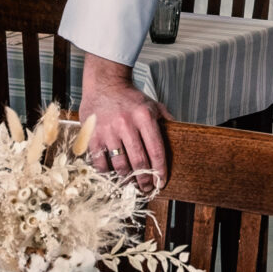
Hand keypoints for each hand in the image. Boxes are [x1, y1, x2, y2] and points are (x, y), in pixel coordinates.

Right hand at [79, 54, 169, 188]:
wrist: (104, 83)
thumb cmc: (129, 97)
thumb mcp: (152, 104)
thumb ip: (166, 120)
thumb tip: (180, 134)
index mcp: (144, 117)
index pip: (156, 151)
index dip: (160, 170)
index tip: (161, 182)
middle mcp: (126, 124)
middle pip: (139, 162)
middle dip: (144, 180)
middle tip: (146, 188)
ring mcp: (108, 131)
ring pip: (120, 165)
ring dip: (127, 178)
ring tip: (130, 183)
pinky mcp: (92, 136)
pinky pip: (100, 162)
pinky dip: (106, 172)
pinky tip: (112, 174)